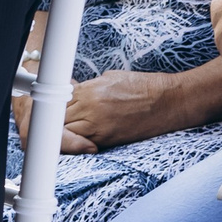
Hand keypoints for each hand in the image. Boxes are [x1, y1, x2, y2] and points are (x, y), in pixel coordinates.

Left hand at [62, 70, 185, 154]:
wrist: (168, 101)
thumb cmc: (142, 87)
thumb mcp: (111, 78)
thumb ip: (88, 87)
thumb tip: (73, 92)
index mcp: (89, 90)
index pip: (58, 100)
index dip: (54, 105)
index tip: (52, 108)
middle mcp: (90, 108)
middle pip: (58, 118)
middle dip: (55, 120)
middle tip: (55, 122)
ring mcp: (98, 126)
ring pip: (67, 133)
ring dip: (65, 132)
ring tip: (65, 131)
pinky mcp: (108, 140)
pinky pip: (84, 143)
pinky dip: (79, 142)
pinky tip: (79, 139)